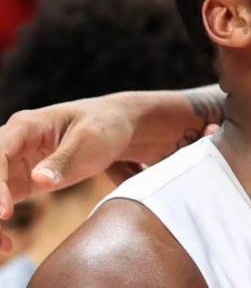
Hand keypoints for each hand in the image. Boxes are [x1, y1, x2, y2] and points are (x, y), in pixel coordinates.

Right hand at [0, 96, 139, 251]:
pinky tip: (7, 244)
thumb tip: (39, 180)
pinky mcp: (19, 182)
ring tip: (4, 246)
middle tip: (1, 237)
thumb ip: (64, 159)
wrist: (117, 127)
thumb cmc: (104, 126)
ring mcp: (12, 164)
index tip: (5, 213)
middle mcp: (12, 143)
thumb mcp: (90, 138)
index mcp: (26, 126)